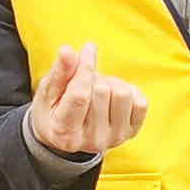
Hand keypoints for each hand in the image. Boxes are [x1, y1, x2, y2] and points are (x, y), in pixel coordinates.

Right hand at [27, 42, 148, 159]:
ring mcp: (114, 139)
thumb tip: (67, 51)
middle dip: (94, 78)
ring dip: (111, 83)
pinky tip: (114, 97)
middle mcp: (92, 141)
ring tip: (99, 90)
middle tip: (86, 83)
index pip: (80, 95)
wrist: (69, 134)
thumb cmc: (55, 110)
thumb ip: (59, 72)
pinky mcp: (132, 133)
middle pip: (102, 91)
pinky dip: (129, 91)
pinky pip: (141, 102)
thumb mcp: (48, 92)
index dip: (85, 67)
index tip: (88, 48)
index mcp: (65, 132)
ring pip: (122, 94)